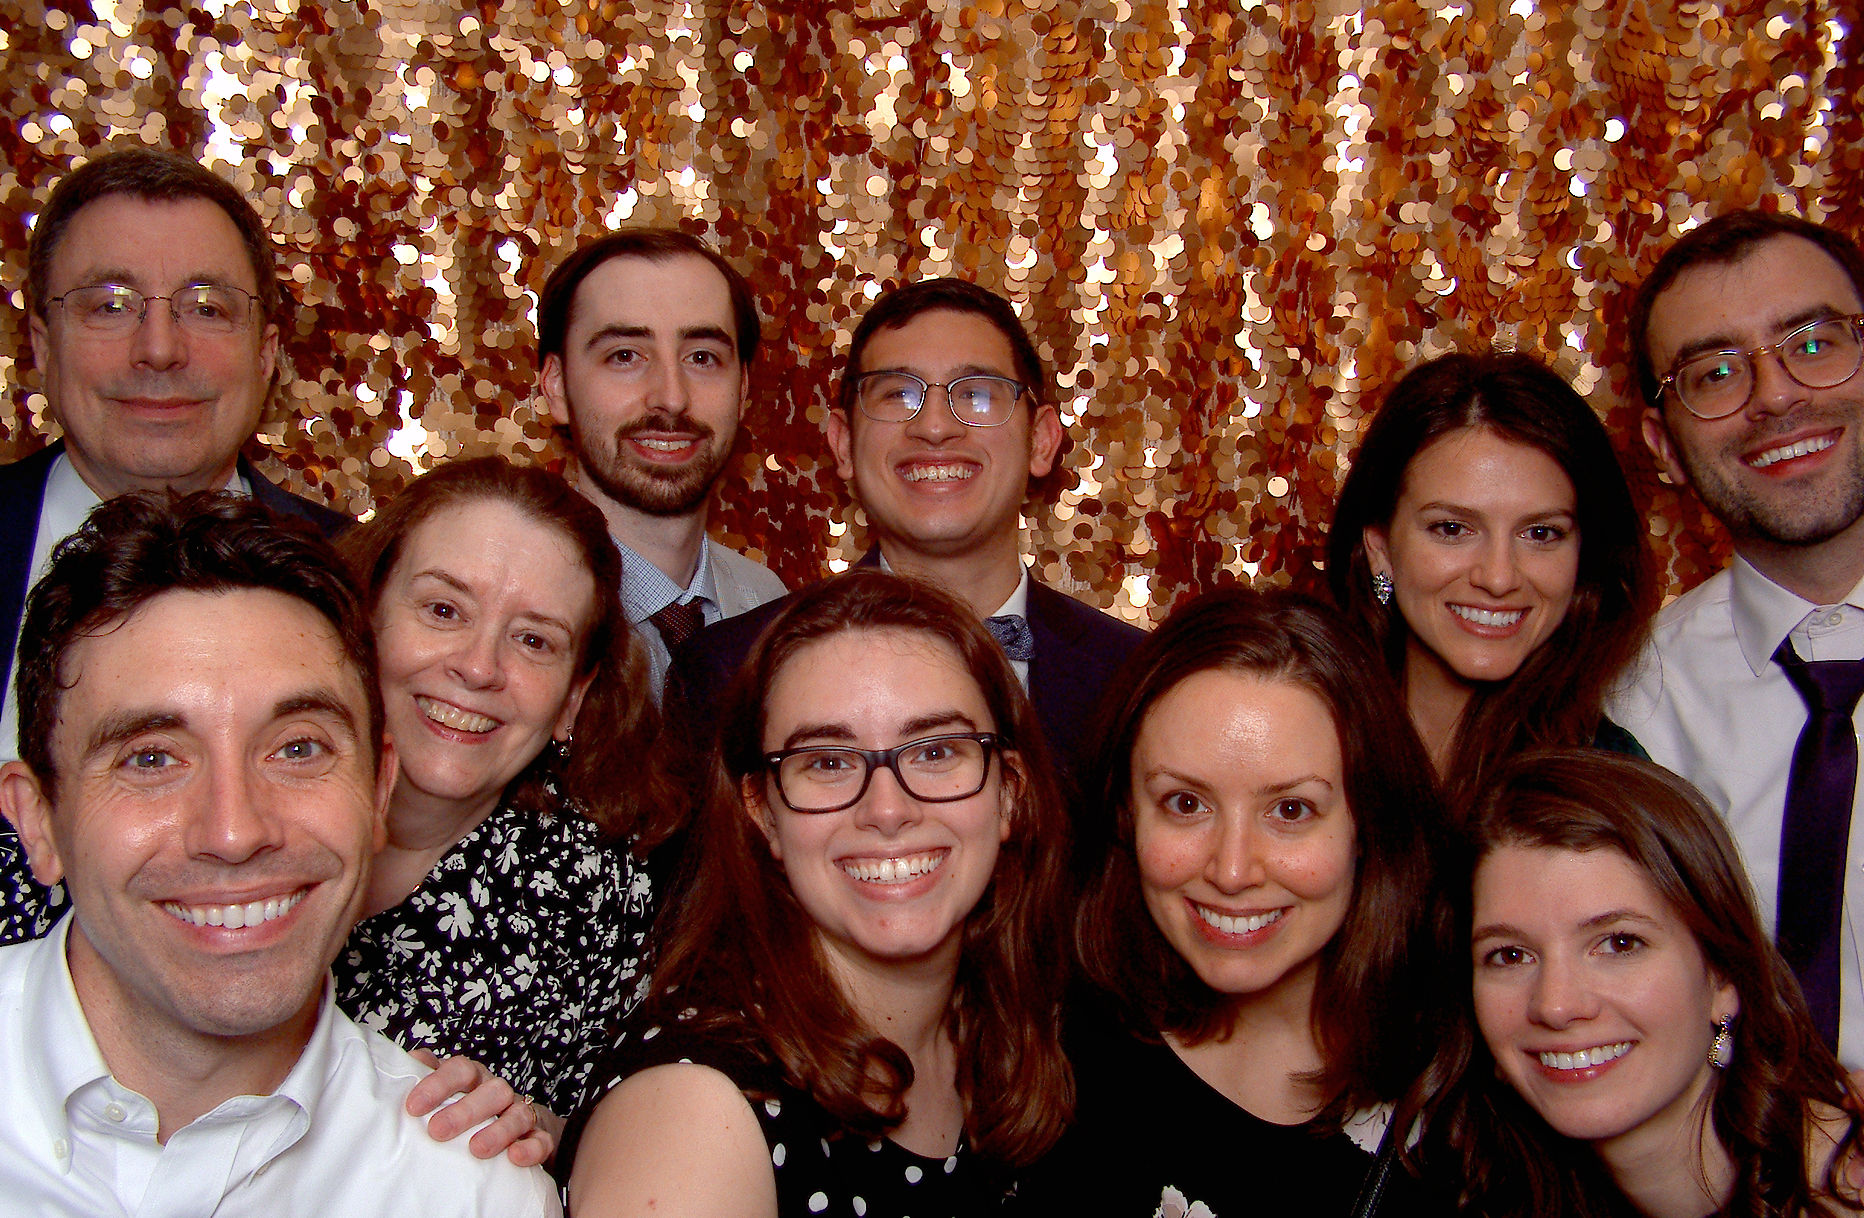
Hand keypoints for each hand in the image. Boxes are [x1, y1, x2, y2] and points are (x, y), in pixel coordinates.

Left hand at [406, 1050, 561, 1167]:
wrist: (519, 1131)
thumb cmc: (471, 1112)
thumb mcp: (446, 1096)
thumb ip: (427, 1077)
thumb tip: (412, 1060)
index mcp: (475, 1080)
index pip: (460, 1070)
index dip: (438, 1084)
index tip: (414, 1106)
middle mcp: (498, 1093)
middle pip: (491, 1090)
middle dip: (465, 1111)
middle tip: (437, 1131)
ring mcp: (521, 1114)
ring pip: (518, 1114)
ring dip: (499, 1130)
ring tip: (476, 1149)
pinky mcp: (540, 1137)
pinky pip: (542, 1139)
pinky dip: (531, 1147)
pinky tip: (515, 1157)